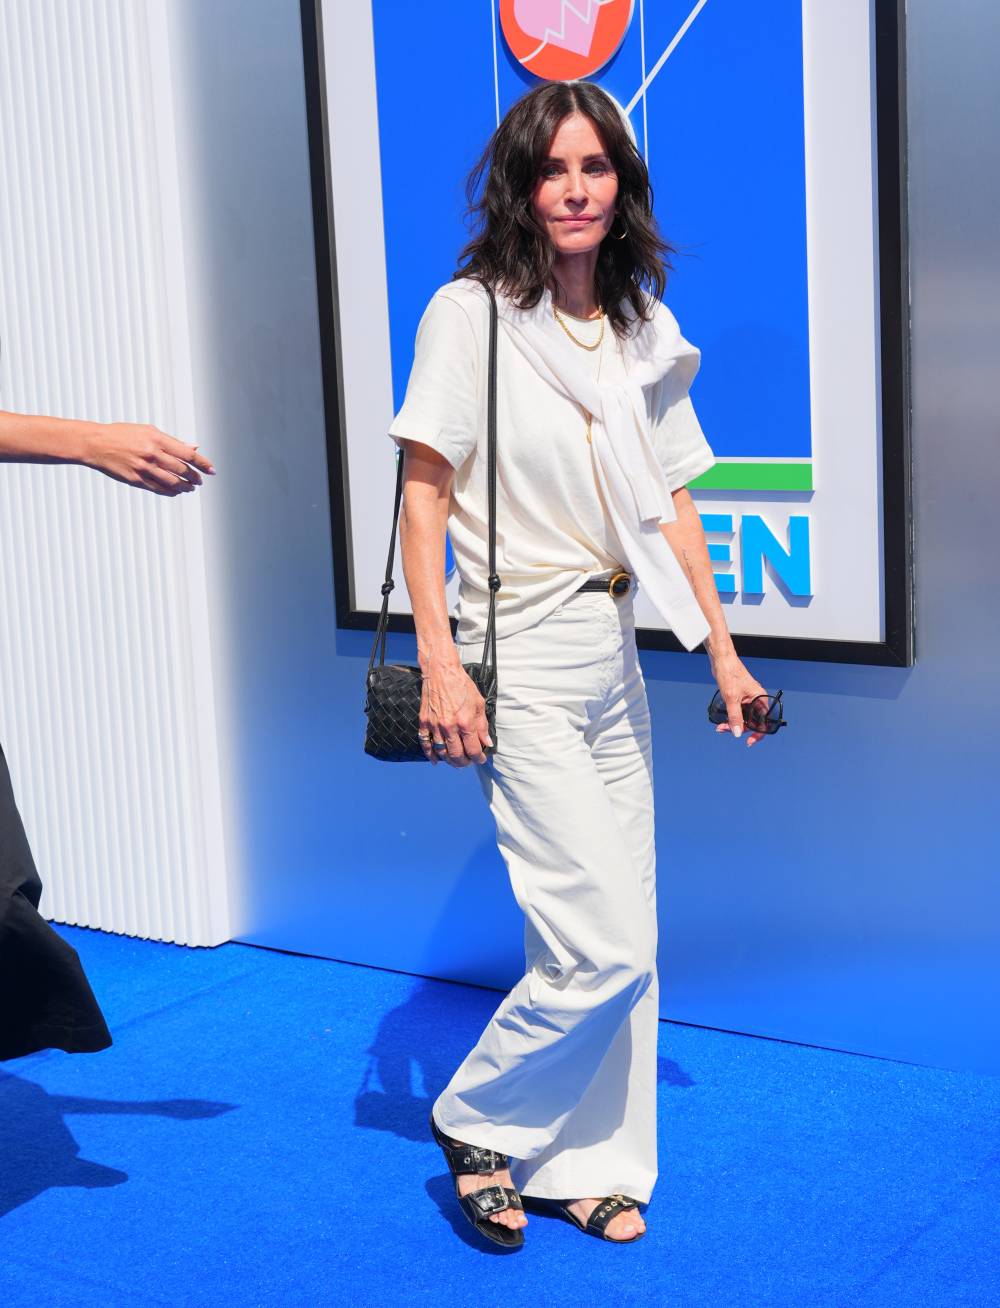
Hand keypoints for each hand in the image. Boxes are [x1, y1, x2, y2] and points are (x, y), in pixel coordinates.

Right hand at [83, 422, 215, 495]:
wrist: (96, 444)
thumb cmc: (123, 434)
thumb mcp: (148, 431)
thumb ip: (172, 441)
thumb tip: (194, 448)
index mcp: (157, 439)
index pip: (188, 454)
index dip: (203, 464)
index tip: (212, 470)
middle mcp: (152, 454)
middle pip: (182, 470)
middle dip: (195, 477)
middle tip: (200, 481)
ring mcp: (144, 468)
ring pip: (172, 482)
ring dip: (185, 487)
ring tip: (191, 488)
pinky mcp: (136, 480)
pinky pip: (158, 489)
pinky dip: (171, 492)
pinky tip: (176, 492)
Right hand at [419, 662, 491, 767]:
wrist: (441, 672)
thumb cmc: (462, 685)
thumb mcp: (479, 703)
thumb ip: (483, 725)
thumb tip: (487, 742)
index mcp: (465, 722)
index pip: (473, 749)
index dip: (479, 758)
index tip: (481, 759)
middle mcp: (450, 727)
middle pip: (457, 755)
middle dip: (465, 762)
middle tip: (469, 761)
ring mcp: (435, 726)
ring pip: (442, 752)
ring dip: (450, 761)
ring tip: (457, 761)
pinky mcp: (424, 722)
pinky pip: (426, 744)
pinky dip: (431, 755)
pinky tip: (437, 760)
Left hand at [709, 650, 769, 747]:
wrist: (721, 660)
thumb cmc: (730, 674)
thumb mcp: (731, 698)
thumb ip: (735, 717)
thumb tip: (738, 733)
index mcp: (760, 699)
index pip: (765, 722)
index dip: (758, 733)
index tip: (749, 742)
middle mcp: (756, 700)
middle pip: (753, 722)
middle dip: (740, 728)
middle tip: (725, 730)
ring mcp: (747, 700)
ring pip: (744, 718)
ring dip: (733, 724)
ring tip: (720, 727)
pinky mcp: (739, 698)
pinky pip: (737, 713)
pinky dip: (730, 718)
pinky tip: (721, 722)